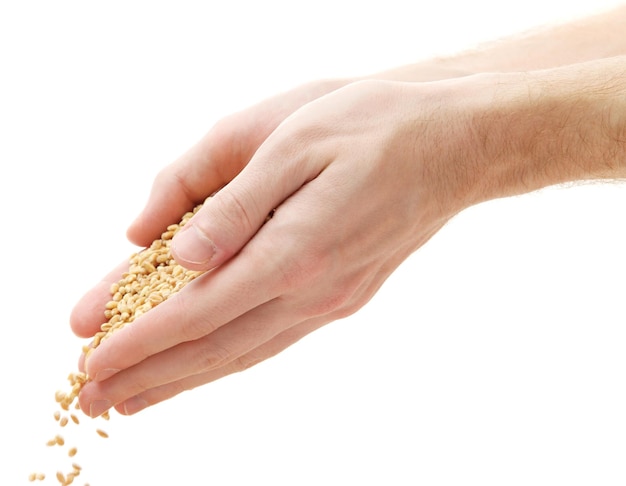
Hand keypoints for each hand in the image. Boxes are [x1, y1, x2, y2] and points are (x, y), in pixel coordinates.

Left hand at [71, 78, 475, 416]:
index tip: (94, 362)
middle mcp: (314, 290)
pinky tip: (211, 366)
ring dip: (187, 379)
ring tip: (139, 399)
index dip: (140, 340)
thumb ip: (234, 204)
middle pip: (216, 347)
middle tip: (95, 399)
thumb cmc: (374, 127)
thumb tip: (176, 253)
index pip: (198, 310)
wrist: (454, 145)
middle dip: (150, 375)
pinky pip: (276, 339)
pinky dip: (232, 360)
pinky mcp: (344, 294)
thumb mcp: (295, 141)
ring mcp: (333, 298)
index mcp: (295, 250)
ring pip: (246, 352)